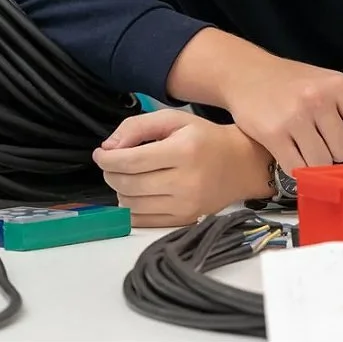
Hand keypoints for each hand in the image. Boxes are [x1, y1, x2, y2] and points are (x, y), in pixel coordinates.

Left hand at [95, 109, 271, 226]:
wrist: (242, 165)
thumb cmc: (206, 138)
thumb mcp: (175, 119)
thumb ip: (138, 126)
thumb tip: (108, 148)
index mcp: (183, 151)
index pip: (131, 161)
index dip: (107, 159)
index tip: (100, 154)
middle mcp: (185, 182)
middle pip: (128, 184)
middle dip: (110, 174)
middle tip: (111, 164)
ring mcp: (185, 206)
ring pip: (131, 205)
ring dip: (120, 190)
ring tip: (127, 177)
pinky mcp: (184, 221)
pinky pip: (142, 221)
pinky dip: (131, 208)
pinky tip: (137, 193)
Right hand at [219, 54, 342, 176]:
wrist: (248, 73)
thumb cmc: (296, 83)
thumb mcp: (334, 88)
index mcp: (340, 85)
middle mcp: (319, 98)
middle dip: (338, 155)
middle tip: (325, 143)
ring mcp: (295, 116)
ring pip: (323, 163)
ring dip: (318, 163)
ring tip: (309, 147)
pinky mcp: (272, 134)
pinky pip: (297, 168)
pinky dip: (299, 168)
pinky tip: (294, 154)